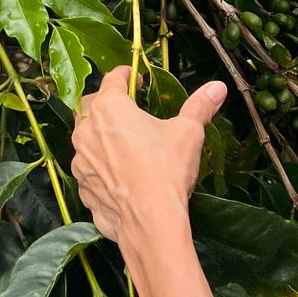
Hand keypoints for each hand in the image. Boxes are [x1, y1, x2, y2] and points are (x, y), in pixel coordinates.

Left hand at [71, 67, 226, 253]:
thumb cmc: (166, 171)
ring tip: (125, 145)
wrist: (150, 222)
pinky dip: (100, 167)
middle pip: (92, 106)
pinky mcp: (82, 187)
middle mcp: (86, 130)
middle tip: (129, 110)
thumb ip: (199, 106)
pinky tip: (120, 175)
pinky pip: (88, 169)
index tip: (137, 78)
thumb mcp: (188, 133)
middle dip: (107, 104)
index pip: (113, 79)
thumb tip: (218, 88)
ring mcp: (80, 160)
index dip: (126, 74)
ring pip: (85, 139)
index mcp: (109, 108)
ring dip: (100, 137)